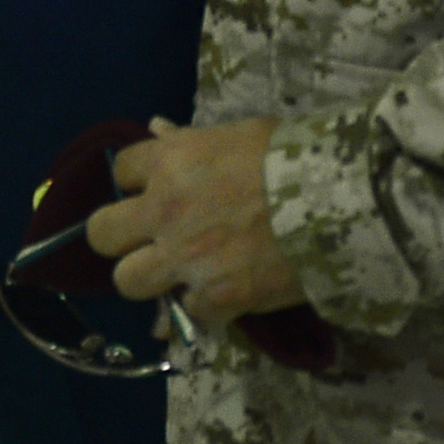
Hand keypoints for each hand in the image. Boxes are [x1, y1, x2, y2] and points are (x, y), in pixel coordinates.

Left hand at [86, 116, 304, 324]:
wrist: (340, 203)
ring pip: (128, 281)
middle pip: (102, 233)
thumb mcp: (238, 134)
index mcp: (169, 162)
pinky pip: (188, 313)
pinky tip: (223, 296)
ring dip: (149, 278)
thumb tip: (158, 129)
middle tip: (147, 240)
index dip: (138, 182)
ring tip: (177, 275)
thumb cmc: (295, 157)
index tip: (155, 190)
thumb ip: (191, 141)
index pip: (122, 170)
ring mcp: (185, 258)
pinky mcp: (215, 298)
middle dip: (120, 237)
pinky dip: (203, 308)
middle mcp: (164, 211)